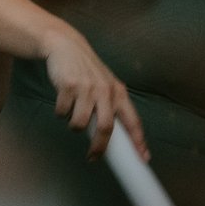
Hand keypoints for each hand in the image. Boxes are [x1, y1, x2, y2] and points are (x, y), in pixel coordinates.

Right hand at [42, 27, 145, 157]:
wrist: (67, 47)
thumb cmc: (88, 72)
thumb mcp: (106, 86)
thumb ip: (111, 107)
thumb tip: (113, 138)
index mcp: (119, 93)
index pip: (132, 120)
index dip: (138, 140)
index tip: (144, 157)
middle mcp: (106, 91)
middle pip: (105, 127)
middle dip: (99, 147)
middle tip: (93, 157)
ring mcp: (86, 88)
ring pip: (78, 124)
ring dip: (73, 126)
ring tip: (72, 114)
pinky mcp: (68, 86)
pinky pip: (62, 112)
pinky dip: (60, 112)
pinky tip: (63, 100)